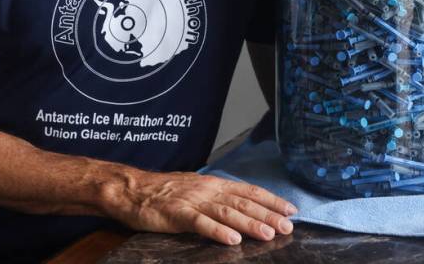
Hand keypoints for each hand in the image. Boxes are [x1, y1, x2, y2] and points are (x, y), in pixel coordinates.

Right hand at [116, 170, 296, 245]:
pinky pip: (200, 223)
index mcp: (214, 184)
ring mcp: (192, 201)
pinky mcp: (176, 214)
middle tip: (287, 227)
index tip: (291, 210)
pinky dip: (217, 231)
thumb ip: (218, 197)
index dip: (271, 200)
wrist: (132, 190)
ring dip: (249, 223)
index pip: (249, 191)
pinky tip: (232, 240)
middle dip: (267, 214)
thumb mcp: (197, 189)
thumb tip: (244, 206)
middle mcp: (207, 190)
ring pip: (226, 213)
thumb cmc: (164, 193)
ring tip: (268, 234)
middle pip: (243, 202)